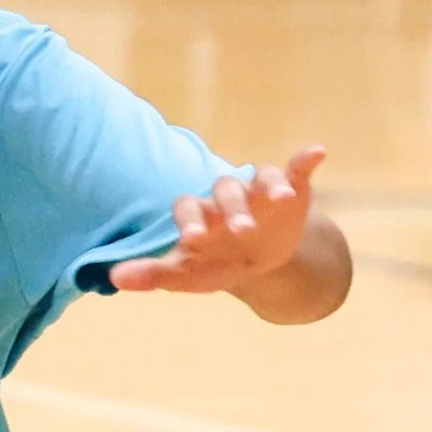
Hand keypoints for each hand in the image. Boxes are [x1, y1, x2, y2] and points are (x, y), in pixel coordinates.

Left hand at [109, 148, 327, 292]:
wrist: (260, 262)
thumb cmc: (214, 263)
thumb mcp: (186, 275)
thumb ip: (152, 274)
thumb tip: (113, 279)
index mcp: (199, 214)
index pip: (189, 207)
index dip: (190, 219)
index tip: (192, 239)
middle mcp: (226, 196)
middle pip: (225, 191)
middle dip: (234, 209)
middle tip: (243, 231)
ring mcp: (258, 192)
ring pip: (260, 178)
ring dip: (270, 185)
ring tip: (281, 197)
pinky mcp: (290, 190)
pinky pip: (296, 169)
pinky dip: (305, 159)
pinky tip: (317, 152)